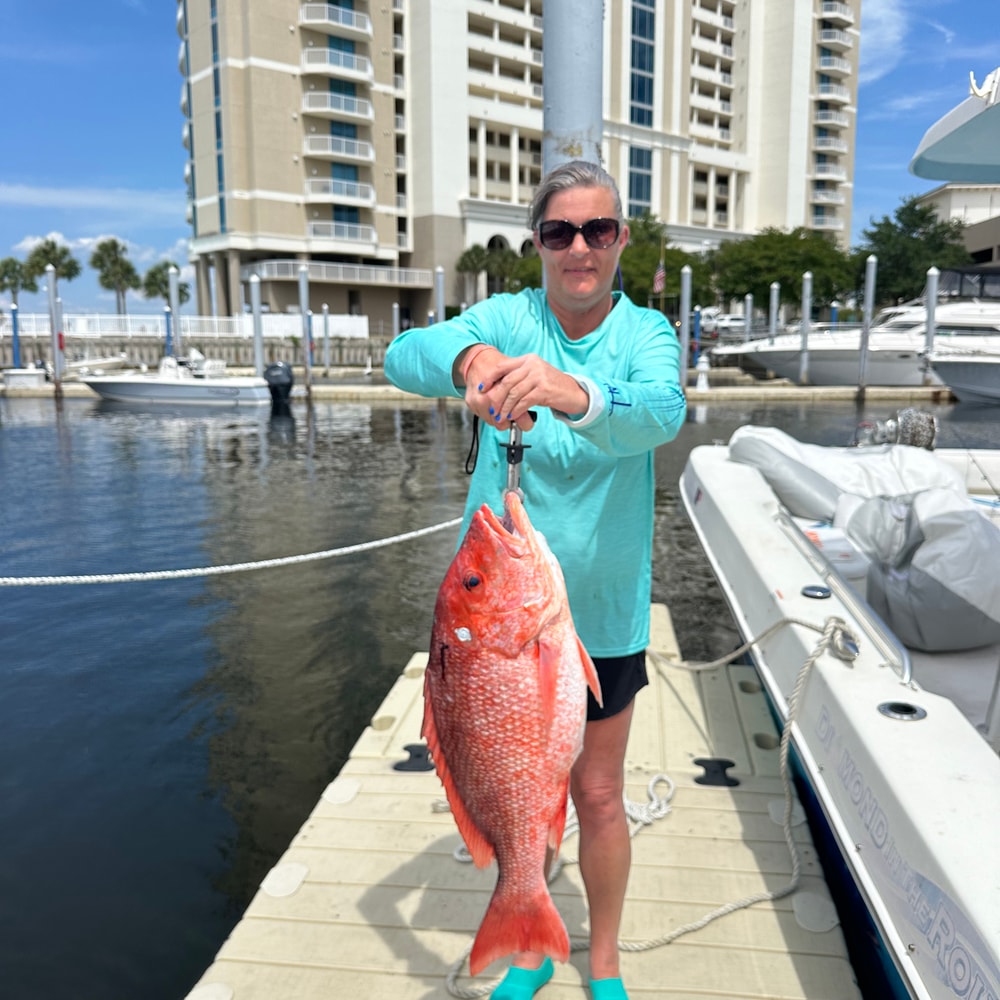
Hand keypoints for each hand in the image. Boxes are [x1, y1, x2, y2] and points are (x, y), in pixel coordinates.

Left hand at [464, 351, 587, 428]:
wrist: (575, 393)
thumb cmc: (552, 387)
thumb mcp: (534, 377)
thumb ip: (519, 379)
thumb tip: (496, 390)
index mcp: (528, 359)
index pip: (502, 366)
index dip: (489, 378)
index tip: (481, 388)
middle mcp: (533, 364)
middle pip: (506, 381)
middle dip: (496, 398)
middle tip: (491, 409)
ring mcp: (539, 376)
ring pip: (514, 393)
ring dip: (505, 407)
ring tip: (501, 416)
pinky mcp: (545, 389)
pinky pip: (524, 401)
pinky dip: (516, 410)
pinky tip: (513, 415)